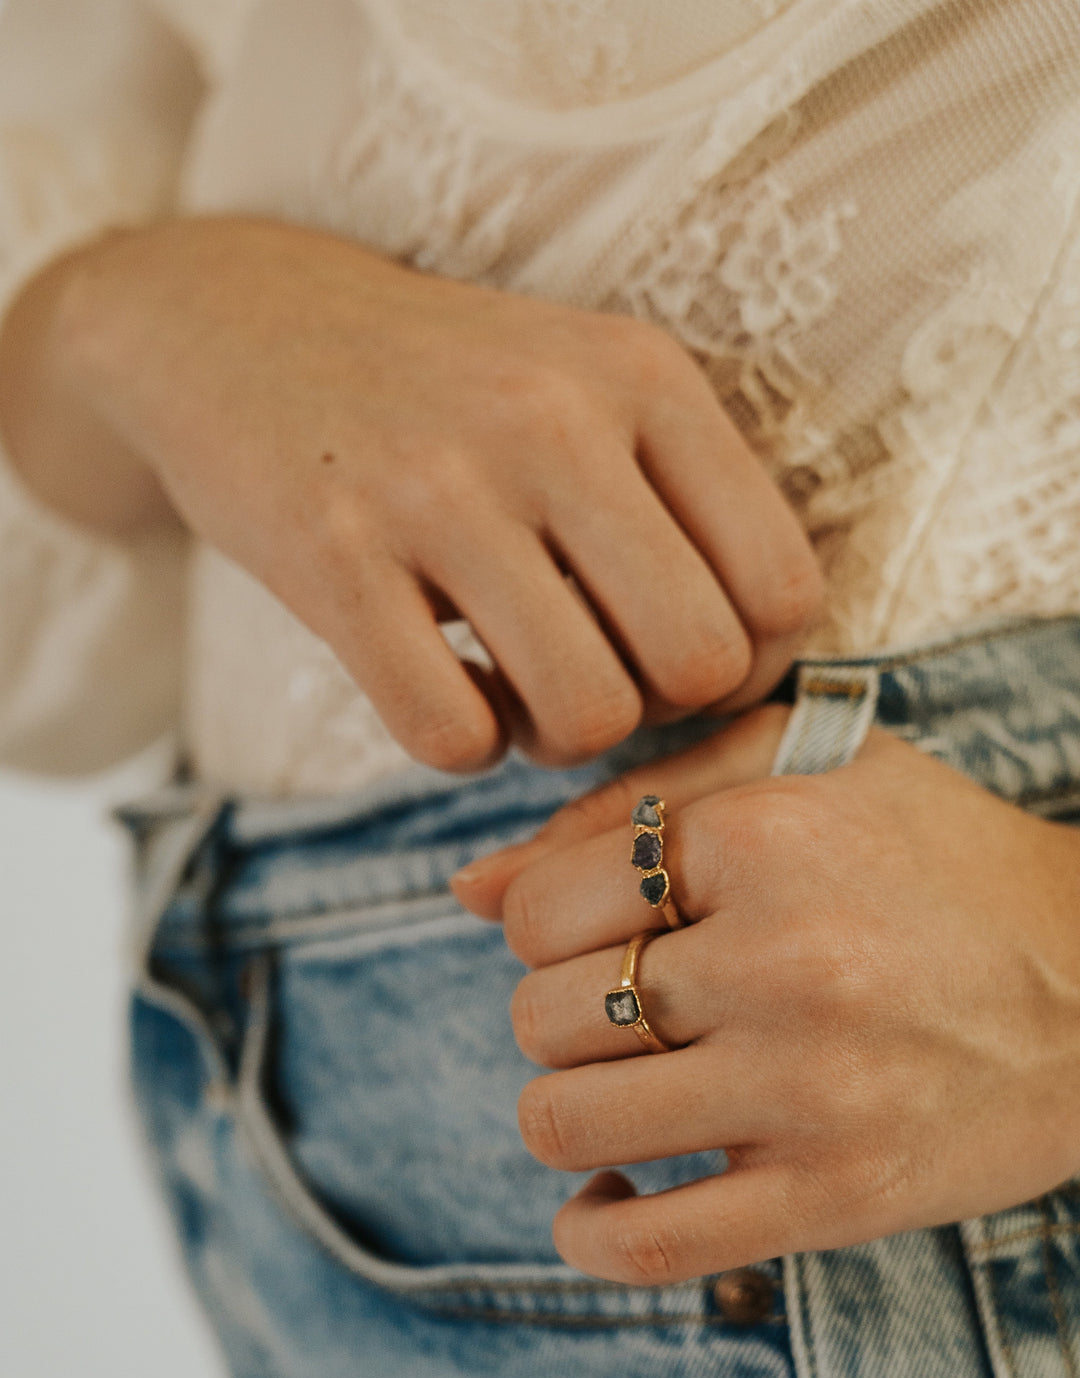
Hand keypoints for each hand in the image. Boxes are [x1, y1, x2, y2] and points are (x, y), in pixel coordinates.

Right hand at [1, 217, 820, 770]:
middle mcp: (555, 422)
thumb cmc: (449, 390)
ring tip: (513, 685)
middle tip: (595, 673)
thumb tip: (757, 668)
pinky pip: (451, 734)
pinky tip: (439, 687)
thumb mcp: (588, 384)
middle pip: (700, 665)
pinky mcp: (330, 556)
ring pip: (587, 714)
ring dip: (556, 736)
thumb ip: (686, 499)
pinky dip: (460, 745)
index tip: (676, 652)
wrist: (238, 321)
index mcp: (645, 378)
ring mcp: (437, 487)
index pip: (785, 588)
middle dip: (656, 709)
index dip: (749, 661)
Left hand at [452, 708, 1079, 1282]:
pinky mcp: (834, 1195)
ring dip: (570, 1110)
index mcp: (764, 836)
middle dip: (561, 1012)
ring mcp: (808, 1088)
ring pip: (565, 1119)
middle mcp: (782, 960)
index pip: (535, 909)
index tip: (607, 935)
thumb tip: (466, 887)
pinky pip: (645, 1244)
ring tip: (623, 1089)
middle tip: (630, 1007)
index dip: (545, 927)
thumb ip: (627, 802)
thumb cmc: (940, 860)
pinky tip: (615, 1191)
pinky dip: (593, 1230)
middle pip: (540, 1014)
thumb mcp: (805, 767)